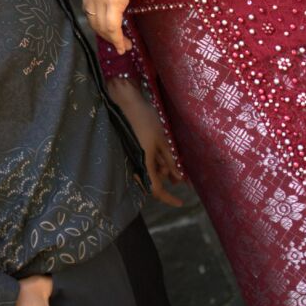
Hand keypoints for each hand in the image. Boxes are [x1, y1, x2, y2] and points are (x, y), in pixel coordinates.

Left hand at [83, 0, 143, 53]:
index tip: (108, 29)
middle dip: (104, 34)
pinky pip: (113, 27)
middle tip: (117, 42)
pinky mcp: (113, 1)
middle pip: (93, 20)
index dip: (98, 21)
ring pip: (102, 26)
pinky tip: (123, 46)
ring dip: (112, 40)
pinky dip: (117, 40)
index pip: (90, 8)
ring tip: (123, 47)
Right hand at [108, 79, 183, 207]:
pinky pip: (143, 162)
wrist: (124, 102)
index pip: (156, 190)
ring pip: (148, 170)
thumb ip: (170, 161)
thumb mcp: (162, 140)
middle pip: (152, 180)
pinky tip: (159, 151)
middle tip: (177, 168)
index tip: (181, 202)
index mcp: (144, 164)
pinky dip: (153, 160)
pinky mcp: (129, 149)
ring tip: (167, 154)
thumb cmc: (145, 120)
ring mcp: (131, 157)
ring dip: (160, 167)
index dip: (169, 198)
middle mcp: (135, 164)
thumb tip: (178, 178)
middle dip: (166, 176)